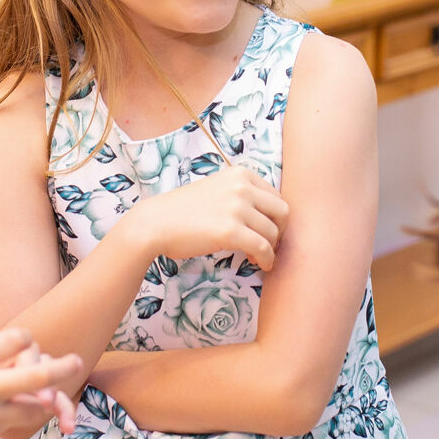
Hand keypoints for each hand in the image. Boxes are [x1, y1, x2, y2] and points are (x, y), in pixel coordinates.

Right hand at [0, 328, 81, 438]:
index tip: (24, 340)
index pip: (13, 339)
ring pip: (34, 408)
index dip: (23, 337)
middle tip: (77, 361)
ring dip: (49, 403)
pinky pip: (7, 428)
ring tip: (59, 400)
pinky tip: (9, 424)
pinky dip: (11, 424)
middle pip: (38, 373)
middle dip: (62, 366)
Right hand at [117, 165, 287, 268]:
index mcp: (240, 174)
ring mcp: (237, 207)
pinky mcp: (231, 230)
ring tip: (257, 257)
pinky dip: (266, 259)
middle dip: (280, 232)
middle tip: (268, 245)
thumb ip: (241, 194)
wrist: (155, 223)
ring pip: (273, 233)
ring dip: (270, 249)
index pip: (276, 196)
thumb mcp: (216, 189)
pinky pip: (263, 248)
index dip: (275, 217)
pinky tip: (259, 264)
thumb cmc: (183, 211)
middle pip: (282, 212)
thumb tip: (268, 215)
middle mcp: (242, 186)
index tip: (266, 230)